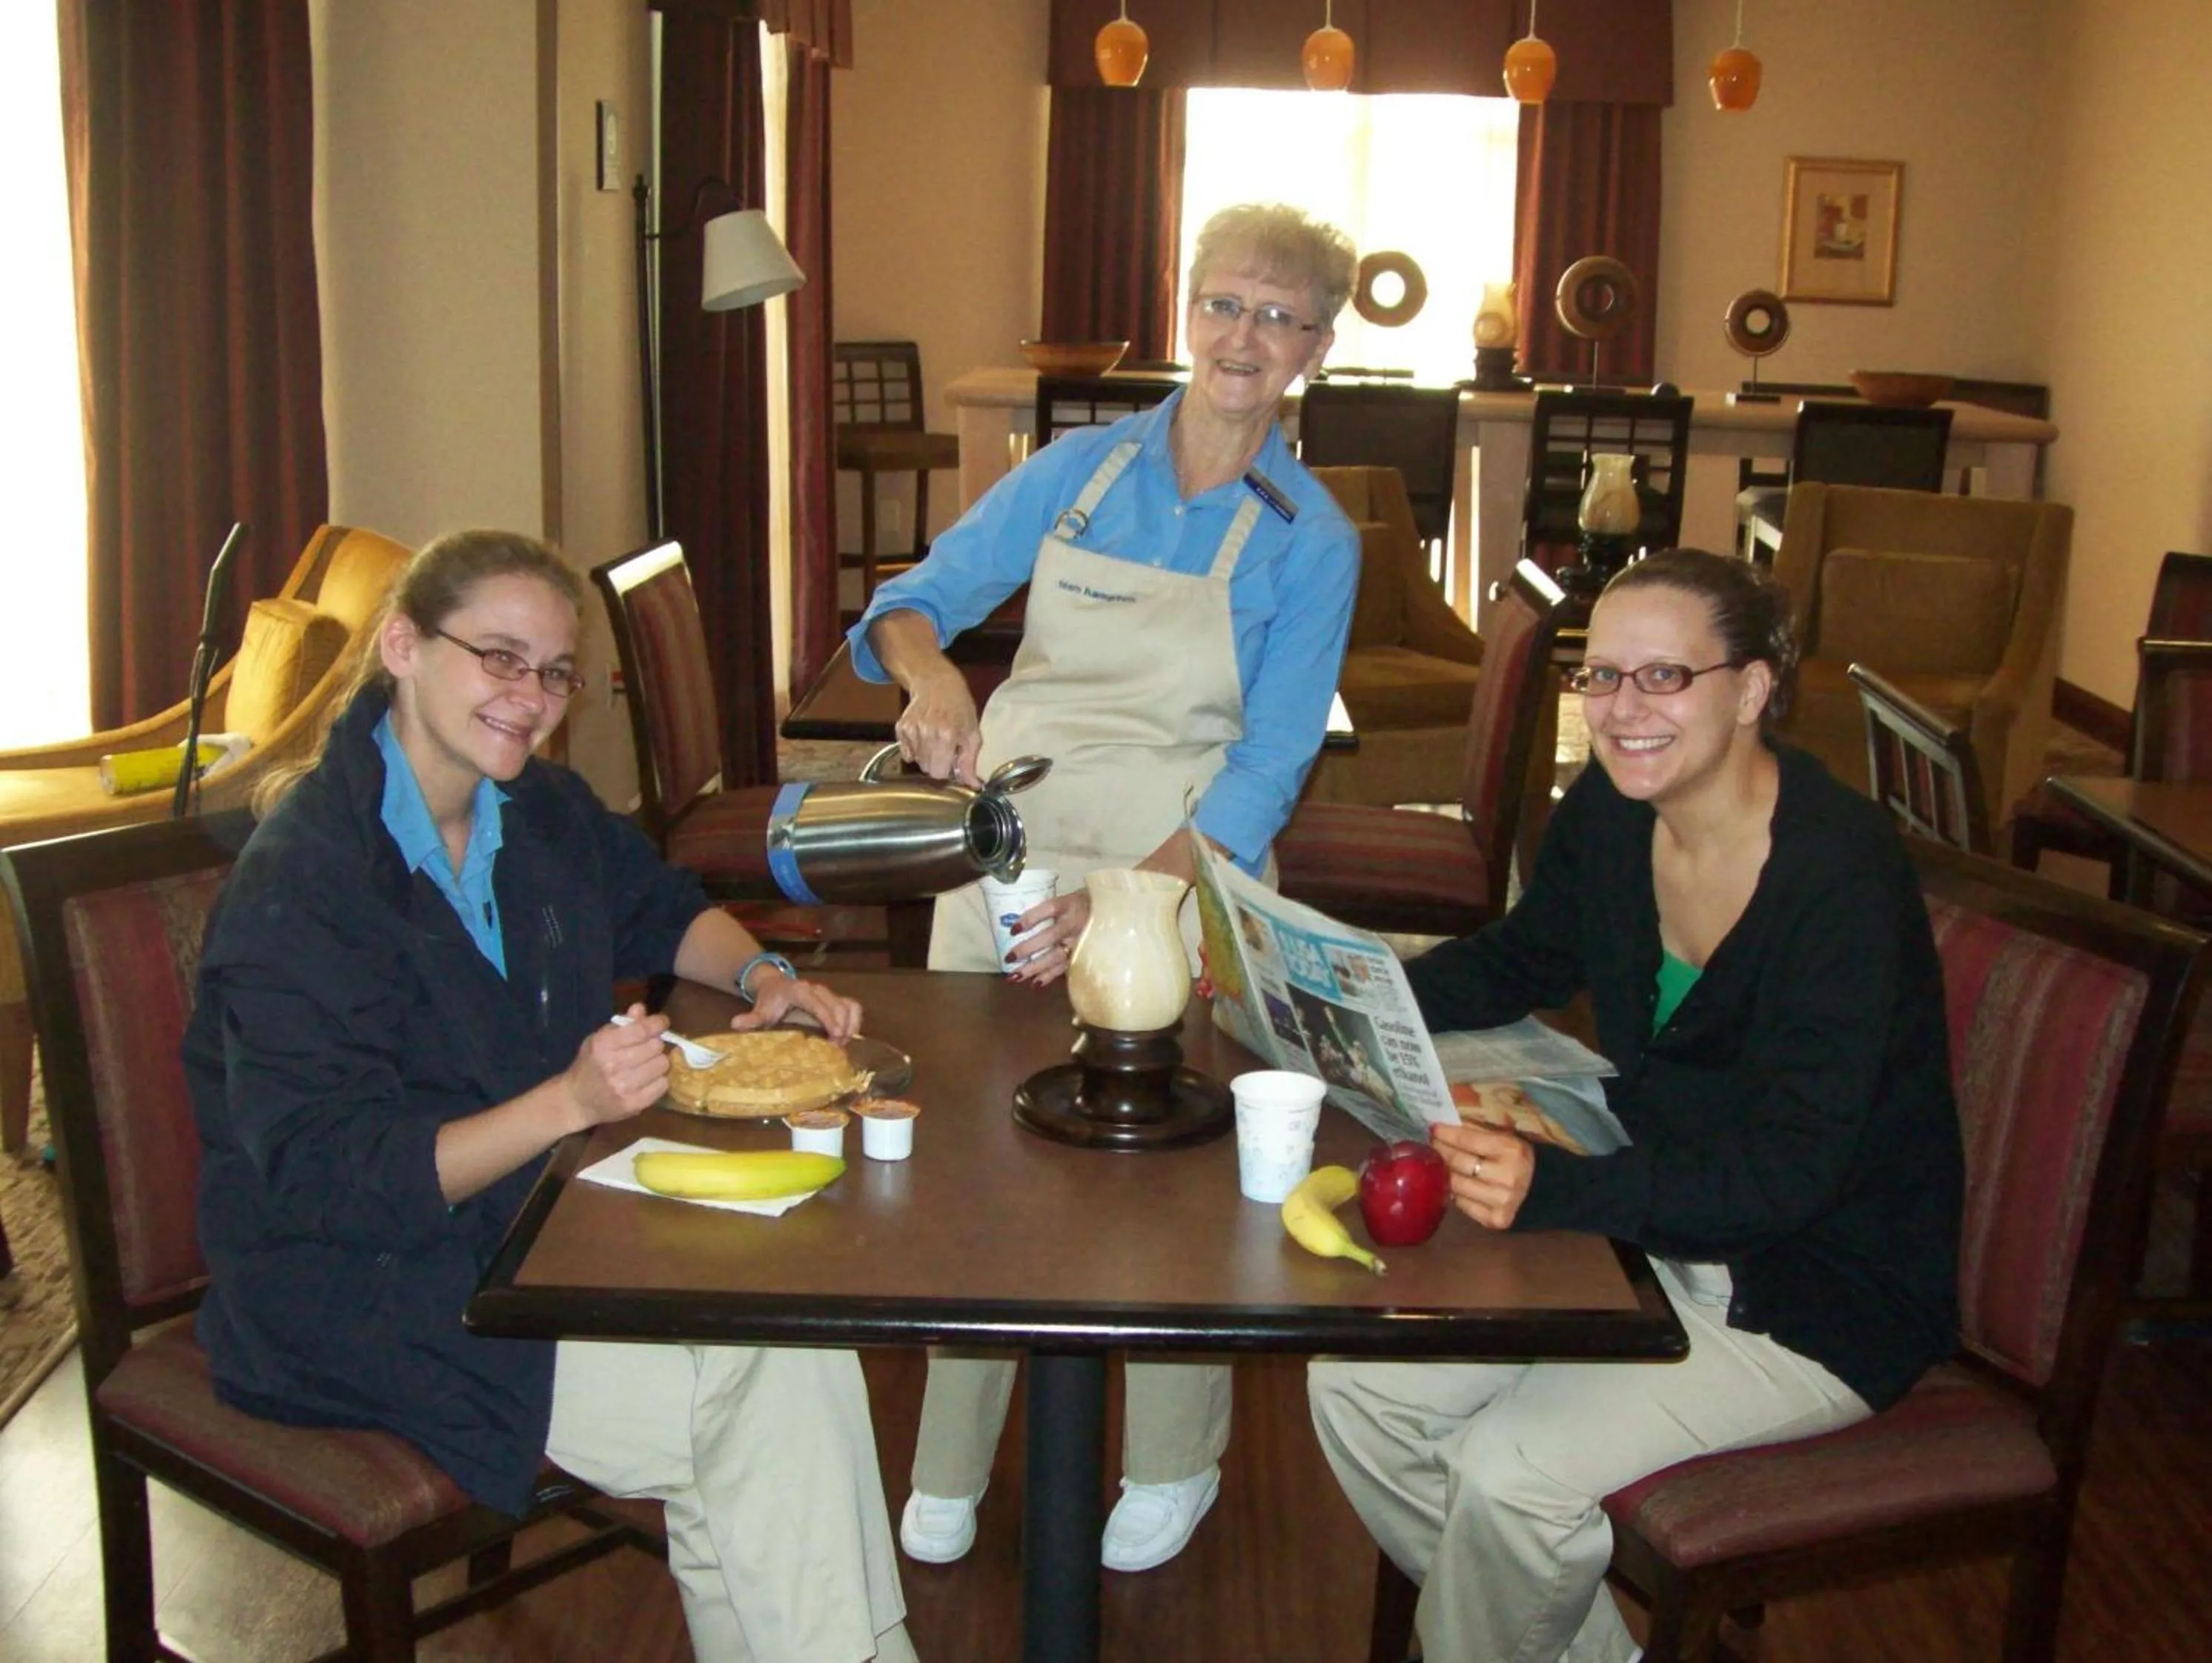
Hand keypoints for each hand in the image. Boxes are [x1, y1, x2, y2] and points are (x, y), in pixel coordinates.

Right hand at [564, 1003, 670, 1127]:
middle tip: (648, 1048)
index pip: (642, 1030)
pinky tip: (647, 1079)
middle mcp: (613, 1065)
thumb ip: (622, 1024)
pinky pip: (663, 1085)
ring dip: (658, 1062)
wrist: (577, 1101)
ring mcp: (624, 1087)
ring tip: (647, 1064)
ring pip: (662, 1064)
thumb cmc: (590, 1065)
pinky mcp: (634, 1104)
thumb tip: (640, 1009)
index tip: (662, 1023)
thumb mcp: (599, 1039)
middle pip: (656, 1046)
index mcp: (603, 1045)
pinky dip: (659, 1080)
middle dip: (655, 1044)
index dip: (657, 1023)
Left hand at [737, 971, 863, 1043]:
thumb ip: (751, 1019)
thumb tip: (736, 1024)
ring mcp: (828, 994)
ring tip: (843, 1044)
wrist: (775, 985)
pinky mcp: (835, 999)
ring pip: (848, 1006)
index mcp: (800, 991)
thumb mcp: (760, 1010)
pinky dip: (854, 1021)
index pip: (818, 1004)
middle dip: (842, 1026)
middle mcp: (818, 990)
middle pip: (838, 1006)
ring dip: (850, 1025)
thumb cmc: (770, 1000)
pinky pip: (852, 1007)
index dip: (829, 1019)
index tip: (835, 1035)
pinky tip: (849, 1037)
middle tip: (837, 1048)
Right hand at [894, 664, 982, 785]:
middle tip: (945, 749)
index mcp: (947, 736)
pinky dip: (914, 749)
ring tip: (935, 739)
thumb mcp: (972, 733)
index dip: (947, 770)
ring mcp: (911, 730)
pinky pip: (906, 752)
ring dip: (926, 756)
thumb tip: (973, 785)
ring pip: (916, 761)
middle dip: (937, 764)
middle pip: (927, 769)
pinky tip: (923, 735)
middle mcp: (927, 733)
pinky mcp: (900, 728)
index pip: (940, 773)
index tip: (952, 761)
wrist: (937, 684)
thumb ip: (970, 762)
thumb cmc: (959, 708)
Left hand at [1005, 888, 1090, 987]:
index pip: (1047, 909)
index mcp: (1070, 904)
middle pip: (1049, 937)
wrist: (1116, 913)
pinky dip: (1050, 976)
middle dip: (1027, 949)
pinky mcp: (1085, 954)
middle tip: (1009, 957)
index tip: (1013, 929)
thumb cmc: (1087, 903)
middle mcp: (1075, 923)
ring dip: (1034, 968)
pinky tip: (1035, 983)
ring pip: (1055, 956)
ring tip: (1015, 977)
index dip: (1029, 919)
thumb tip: (1022, 923)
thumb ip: (1052, 909)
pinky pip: (1066, 967)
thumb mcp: (1071, 897)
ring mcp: (1081, 941)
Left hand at [1429, 1121, 1534, 1229]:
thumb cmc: (1519, 1159)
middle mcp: (1508, 1176)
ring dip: (1443, 1173)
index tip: (1434, 1129)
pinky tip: (1453, 1184)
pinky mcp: (1496, 1219)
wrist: (1545, 1191)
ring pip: (1457, 1185)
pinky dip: (1454, 1193)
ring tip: (1438, 1164)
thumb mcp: (1506, 1139)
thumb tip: (1445, 1127)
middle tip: (1432, 1145)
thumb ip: (1478, 1132)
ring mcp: (1502, 1201)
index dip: (1447, 1134)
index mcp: (1511, 1150)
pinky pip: (1462, 1204)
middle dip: (1441, 1151)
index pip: (1468, 1140)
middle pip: (1460, 1162)